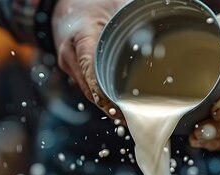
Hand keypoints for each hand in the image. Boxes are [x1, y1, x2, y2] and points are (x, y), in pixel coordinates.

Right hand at [52, 0, 127, 119]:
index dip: (100, 89)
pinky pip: (87, 85)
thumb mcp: (112, 7)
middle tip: (129, 117)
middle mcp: (70, 54)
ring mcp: (68, 63)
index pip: (89, 67)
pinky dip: (100, 96)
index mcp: (80, 37)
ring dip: (105, 104)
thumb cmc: (90, 3)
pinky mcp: (72, 68)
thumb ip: (130, 21)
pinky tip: (116, 106)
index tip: (114, 105)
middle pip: (88, 86)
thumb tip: (156, 30)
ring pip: (87, 90)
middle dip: (107, 104)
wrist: (63, 4)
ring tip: (126, 117)